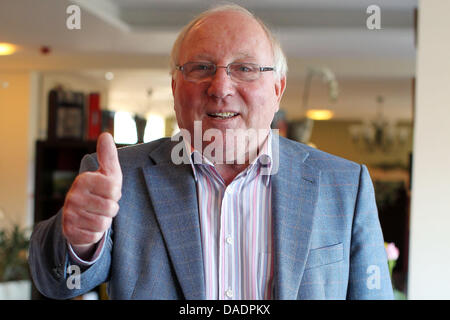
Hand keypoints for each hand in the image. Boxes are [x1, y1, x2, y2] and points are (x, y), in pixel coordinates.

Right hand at [62, 132, 121, 258]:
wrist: (82, 215)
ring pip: (103, 224)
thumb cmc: (101, 191)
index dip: (116, 193)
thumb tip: (105, 135)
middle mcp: (73, 196)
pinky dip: (96, 233)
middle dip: (111, 209)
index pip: (114, 190)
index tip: (108, 192)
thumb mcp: (108, 173)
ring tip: (97, 214)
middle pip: (111, 208)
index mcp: (83, 180)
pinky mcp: (69, 232)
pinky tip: (89, 226)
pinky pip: (94, 236)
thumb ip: (108, 155)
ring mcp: (69, 214)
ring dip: (104, 222)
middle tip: (102, 205)